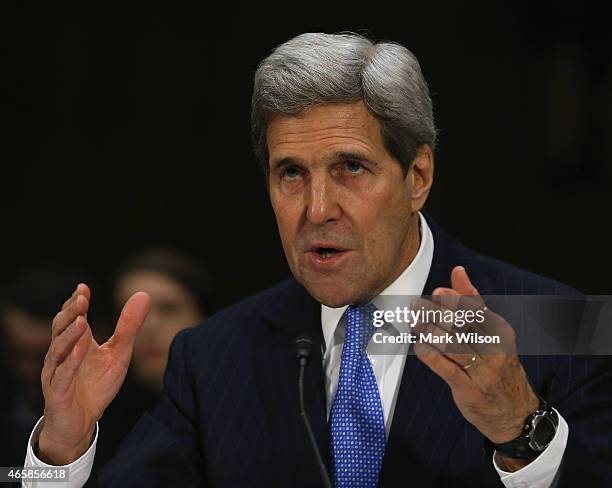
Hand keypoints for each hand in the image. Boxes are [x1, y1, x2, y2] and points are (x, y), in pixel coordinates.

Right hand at [38, 283, 149, 464]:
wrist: (81, 424)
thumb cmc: (97, 386)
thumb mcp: (119, 353)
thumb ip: (129, 326)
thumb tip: (144, 294)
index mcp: (75, 343)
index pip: (71, 318)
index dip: (75, 303)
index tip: (84, 288)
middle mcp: (61, 355)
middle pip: (60, 328)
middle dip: (71, 313)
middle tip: (82, 299)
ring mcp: (56, 374)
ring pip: (58, 350)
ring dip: (70, 335)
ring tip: (82, 320)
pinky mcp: (58, 393)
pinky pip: (62, 376)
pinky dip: (69, 362)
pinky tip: (79, 350)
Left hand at [413, 266, 538, 470]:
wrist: (515, 412)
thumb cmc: (498, 366)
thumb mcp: (492, 332)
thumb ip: (472, 302)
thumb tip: (458, 272)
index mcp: (499, 331)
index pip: (476, 310)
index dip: (454, 300)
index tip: (437, 292)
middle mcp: (493, 350)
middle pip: (462, 326)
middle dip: (437, 313)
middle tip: (417, 305)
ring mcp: (482, 371)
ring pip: (452, 345)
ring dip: (428, 331)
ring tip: (414, 322)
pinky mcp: (469, 390)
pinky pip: (447, 370)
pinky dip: (431, 356)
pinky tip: (420, 347)